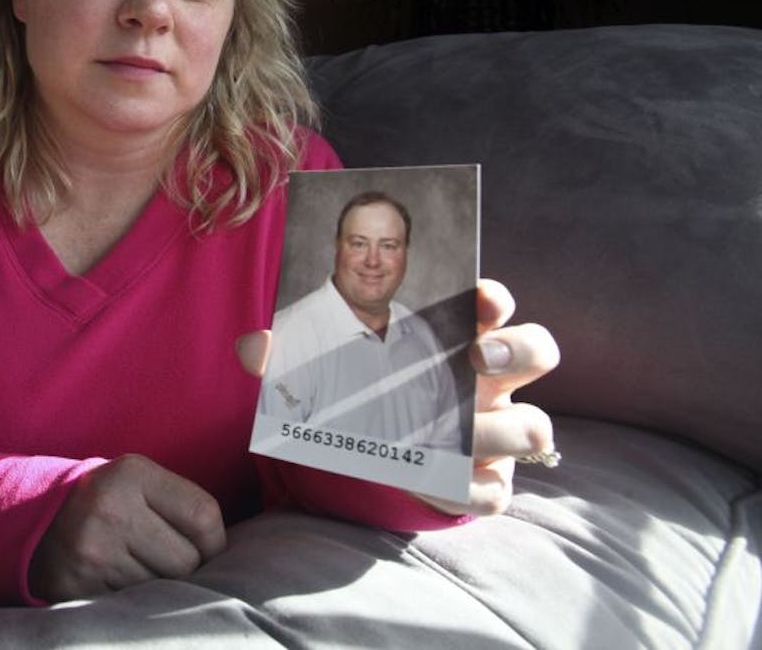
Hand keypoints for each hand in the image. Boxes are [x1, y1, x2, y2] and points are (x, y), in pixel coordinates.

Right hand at [28, 453, 226, 601]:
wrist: (37, 522)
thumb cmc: (108, 503)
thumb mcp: (139, 482)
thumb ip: (181, 505)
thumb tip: (229, 554)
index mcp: (132, 473)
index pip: (204, 517)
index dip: (214, 542)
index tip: (204, 549)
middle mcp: (110, 508)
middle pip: (186, 562)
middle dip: (183, 569)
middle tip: (160, 559)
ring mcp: (91, 550)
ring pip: (161, 590)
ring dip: (156, 587)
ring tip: (134, 566)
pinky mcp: (77, 587)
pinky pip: (131, 607)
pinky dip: (131, 601)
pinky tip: (115, 581)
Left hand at [235, 278, 559, 517]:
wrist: (371, 454)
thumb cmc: (361, 393)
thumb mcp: (326, 367)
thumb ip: (291, 354)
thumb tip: (251, 347)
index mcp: (456, 338)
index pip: (494, 305)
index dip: (494, 297)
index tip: (478, 295)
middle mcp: (488, 381)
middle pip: (537, 350)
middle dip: (519, 349)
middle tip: (479, 356)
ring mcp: (495, 432)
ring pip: (535, 425)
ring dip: (504, 428)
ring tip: (461, 432)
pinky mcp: (485, 482)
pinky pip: (497, 492)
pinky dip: (471, 489)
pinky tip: (434, 480)